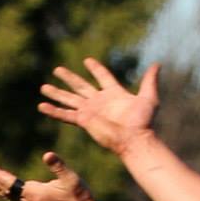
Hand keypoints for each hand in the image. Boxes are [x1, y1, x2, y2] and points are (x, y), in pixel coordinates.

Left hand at [0, 152, 94, 200]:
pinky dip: (4, 193)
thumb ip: (58, 166)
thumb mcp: (70, 179)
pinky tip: (3, 191)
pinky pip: (14, 199)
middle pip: (3, 190)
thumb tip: (47, 154)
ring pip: (7, 196)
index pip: (10, 183)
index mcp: (34, 194)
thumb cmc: (79, 198)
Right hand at [38, 57, 159, 154]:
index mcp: (114, 94)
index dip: (95, 69)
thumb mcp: (149, 96)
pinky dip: (53, 111)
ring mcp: (90, 111)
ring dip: (57, 93)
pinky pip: (66, 114)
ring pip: (69, 99)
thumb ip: (150, 80)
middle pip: (80, 86)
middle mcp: (100, 102)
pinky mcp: (84, 120)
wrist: (135, 139)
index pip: (102, 77)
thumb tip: (157, 64)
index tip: (87, 61)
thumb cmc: (144, 122)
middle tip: (57, 70)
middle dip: (69, 78)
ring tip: (43, 87)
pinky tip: (42, 107)